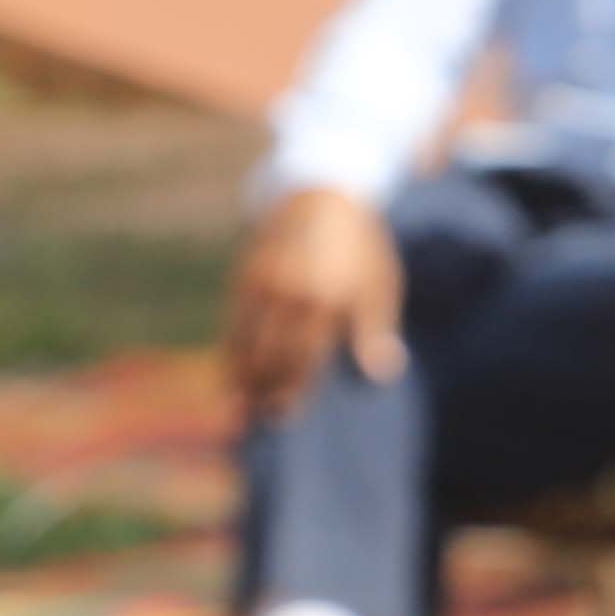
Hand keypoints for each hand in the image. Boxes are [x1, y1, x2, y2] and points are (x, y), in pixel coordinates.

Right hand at [226, 186, 402, 422]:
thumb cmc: (360, 252)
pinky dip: (231, 350)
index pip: (305, 357)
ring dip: (242, 375)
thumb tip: (383, 375)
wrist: (323, 200)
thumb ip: (376, 332)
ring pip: (245, 341)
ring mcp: (264, 283)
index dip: (292, 390)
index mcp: (329, 299)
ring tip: (242, 402)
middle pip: (271, 355)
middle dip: (265, 388)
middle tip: (261, 416)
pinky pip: (233, 323)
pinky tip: (233, 370)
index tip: (284, 415)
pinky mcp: (244, 277)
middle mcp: (292, 292)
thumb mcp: (379, 286)